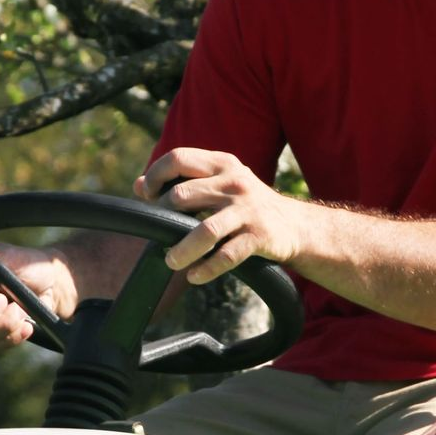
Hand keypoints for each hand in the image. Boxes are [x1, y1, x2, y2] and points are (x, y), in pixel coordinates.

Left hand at [137, 147, 310, 283]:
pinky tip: (194, 276)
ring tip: (171, 261)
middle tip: (158, 234)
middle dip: (163, 216)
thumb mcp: (221, 184)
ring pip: (203, 231)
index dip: (156, 175)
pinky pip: (225, 256)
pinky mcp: (258, 237)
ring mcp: (247, 210)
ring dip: (181, 250)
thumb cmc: (248, 206)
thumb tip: (139, 186)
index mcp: (222, 164)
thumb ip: (185, 182)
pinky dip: (206, 269)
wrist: (295, 226)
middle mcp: (234, 182)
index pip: (178, 158)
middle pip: (183, 195)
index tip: (147, 196)